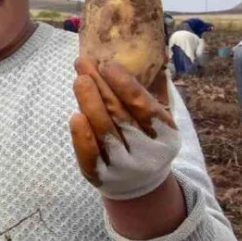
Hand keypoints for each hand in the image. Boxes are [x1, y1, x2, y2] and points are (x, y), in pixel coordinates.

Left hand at [70, 57, 181, 200]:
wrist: (139, 182)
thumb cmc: (146, 139)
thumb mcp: (159, 122)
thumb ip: (152, 94)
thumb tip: (144, 58)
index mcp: (165, 136)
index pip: (144, 107)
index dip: (126, 86)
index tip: (109, 66)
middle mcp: (146, 154)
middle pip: (120, 116)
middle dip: (100, 87)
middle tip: (83, 63)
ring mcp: (123, 167)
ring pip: (104, 133)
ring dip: (89, 104)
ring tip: (78, 80)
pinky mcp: (100, 176)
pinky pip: (90, 156)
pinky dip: (82, 136)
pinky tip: (75, 115)